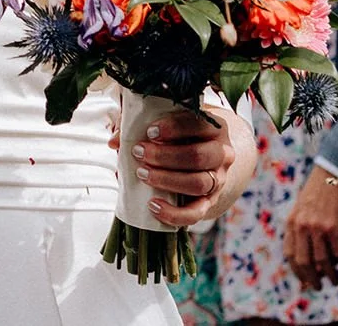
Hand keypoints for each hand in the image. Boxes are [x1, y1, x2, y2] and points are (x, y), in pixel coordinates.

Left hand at [129, 104, 250, 228]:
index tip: (150, 132)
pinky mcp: (210, 202)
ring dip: (167, 180)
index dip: (174, 128)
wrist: (205, 158)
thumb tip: (115, 142)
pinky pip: (196, 213)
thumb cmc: (180, 136)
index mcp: (213, 128)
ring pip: (198, 183)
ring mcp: (218, 179)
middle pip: (198, 155)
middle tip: (139, 153)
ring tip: (142, 174)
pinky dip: (175, 213)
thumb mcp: (165, 124)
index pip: (198, 124)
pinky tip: (153, 206)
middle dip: (165, 156)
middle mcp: (222, 153)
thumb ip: (140, 125)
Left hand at [284, 169, 337, 287]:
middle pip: (304, 262)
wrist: (334, 174)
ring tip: (336, 280)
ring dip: (331, 275)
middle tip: (319, 286)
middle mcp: (302, 226)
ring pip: (322, 261)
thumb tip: (309, 258)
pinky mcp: (334, 227)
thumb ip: (302, 230)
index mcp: (292, 222)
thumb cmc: (320, 192)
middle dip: (312, 279)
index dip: (297, 271)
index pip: (290, 254)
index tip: (305, 281)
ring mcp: (317, 228)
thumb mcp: (304, 209)